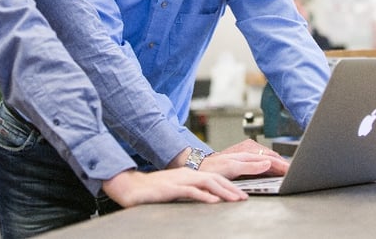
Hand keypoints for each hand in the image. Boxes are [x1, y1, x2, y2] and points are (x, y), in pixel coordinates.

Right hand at [102, 168, 247, 207]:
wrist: (131, 186)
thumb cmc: (153, 190)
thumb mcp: (176, 189)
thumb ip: (190, 191)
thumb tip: (208, 199)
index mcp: (189, 174)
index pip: (214, 178)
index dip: (229, 186)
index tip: (241, 195)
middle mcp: (187, 175)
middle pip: (215, 179)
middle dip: (232, 189)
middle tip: (244, 198)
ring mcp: (179, 180)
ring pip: (207, 183)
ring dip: (223, 192)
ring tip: (234, 200)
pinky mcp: (171, 188)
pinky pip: (191, 191)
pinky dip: (204, 195)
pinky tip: (213, 201)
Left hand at [213, 139, 288, 176]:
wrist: (202, 166)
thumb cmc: (214, 168)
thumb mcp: (233, 168)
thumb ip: (251, 166)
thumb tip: (268, 163)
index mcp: (248, 152)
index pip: (271, 158)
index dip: (282, 165)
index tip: (292, 170)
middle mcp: (249, 150)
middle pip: (271, 157)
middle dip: (283, 163)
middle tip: (295, 171)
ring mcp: (247, 154)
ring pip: (267, 158)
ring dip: (277, 164)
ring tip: (287, 170)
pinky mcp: (245, 158)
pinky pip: (262, 161)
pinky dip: (270, 165)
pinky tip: (273, 170)